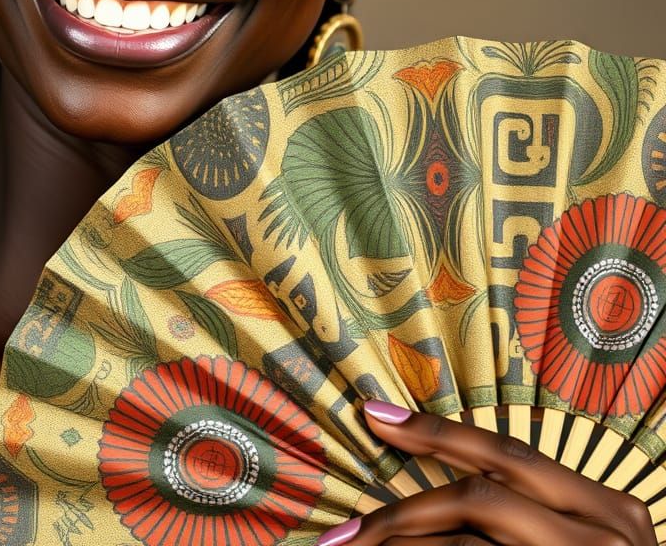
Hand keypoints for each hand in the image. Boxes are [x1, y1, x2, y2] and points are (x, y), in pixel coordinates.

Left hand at [315, 400, 656, 545]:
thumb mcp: (582, 543)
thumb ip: (526, 516)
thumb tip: (434, 500)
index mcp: (608, 511)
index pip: (508, 454)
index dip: (437, 431)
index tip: (376, 416)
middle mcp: (602, 537)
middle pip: (477, 500)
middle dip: (400, 513)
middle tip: (341, 535)